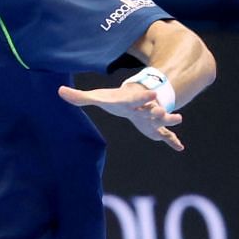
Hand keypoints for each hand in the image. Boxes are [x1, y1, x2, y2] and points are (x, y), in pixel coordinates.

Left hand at [57, 83, 185, 149]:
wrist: (133, 101)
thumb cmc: (115, 100)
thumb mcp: (98, 98)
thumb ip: (80, 97)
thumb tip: (59, 91)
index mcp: (131, 101)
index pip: (136, 98)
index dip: (143, 96)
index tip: (151, 93)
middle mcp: (143, 108)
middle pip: (151, 108)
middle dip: (157, 109)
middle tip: (162, 109)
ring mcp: (151, 119)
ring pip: (162, 120)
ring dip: (169, 120)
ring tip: (178, 119)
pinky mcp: (155, 129)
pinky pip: (165, 135)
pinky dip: (172, 140)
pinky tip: (180, 147)